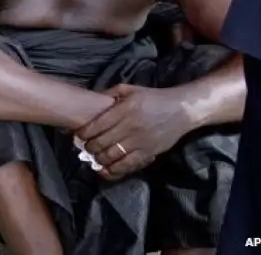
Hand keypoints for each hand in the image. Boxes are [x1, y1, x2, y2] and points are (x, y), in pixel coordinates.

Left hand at [76, 84, 195, 180]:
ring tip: (94, 158)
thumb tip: (93, 100)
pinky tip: (107, 170)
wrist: (182, 109)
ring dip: (99, 159)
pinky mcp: (150, 152)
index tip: (77, 136)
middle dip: (89, 147)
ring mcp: (141, 141)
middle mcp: (131, 126)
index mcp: (124, 110)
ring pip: (113, 155)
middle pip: (102, 142)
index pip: (97, 125)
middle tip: (84, 148)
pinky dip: (116, 170)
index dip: (84, 133)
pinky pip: (130, 165)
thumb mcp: (130, 89)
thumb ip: (110, 93)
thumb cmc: (153, 98)